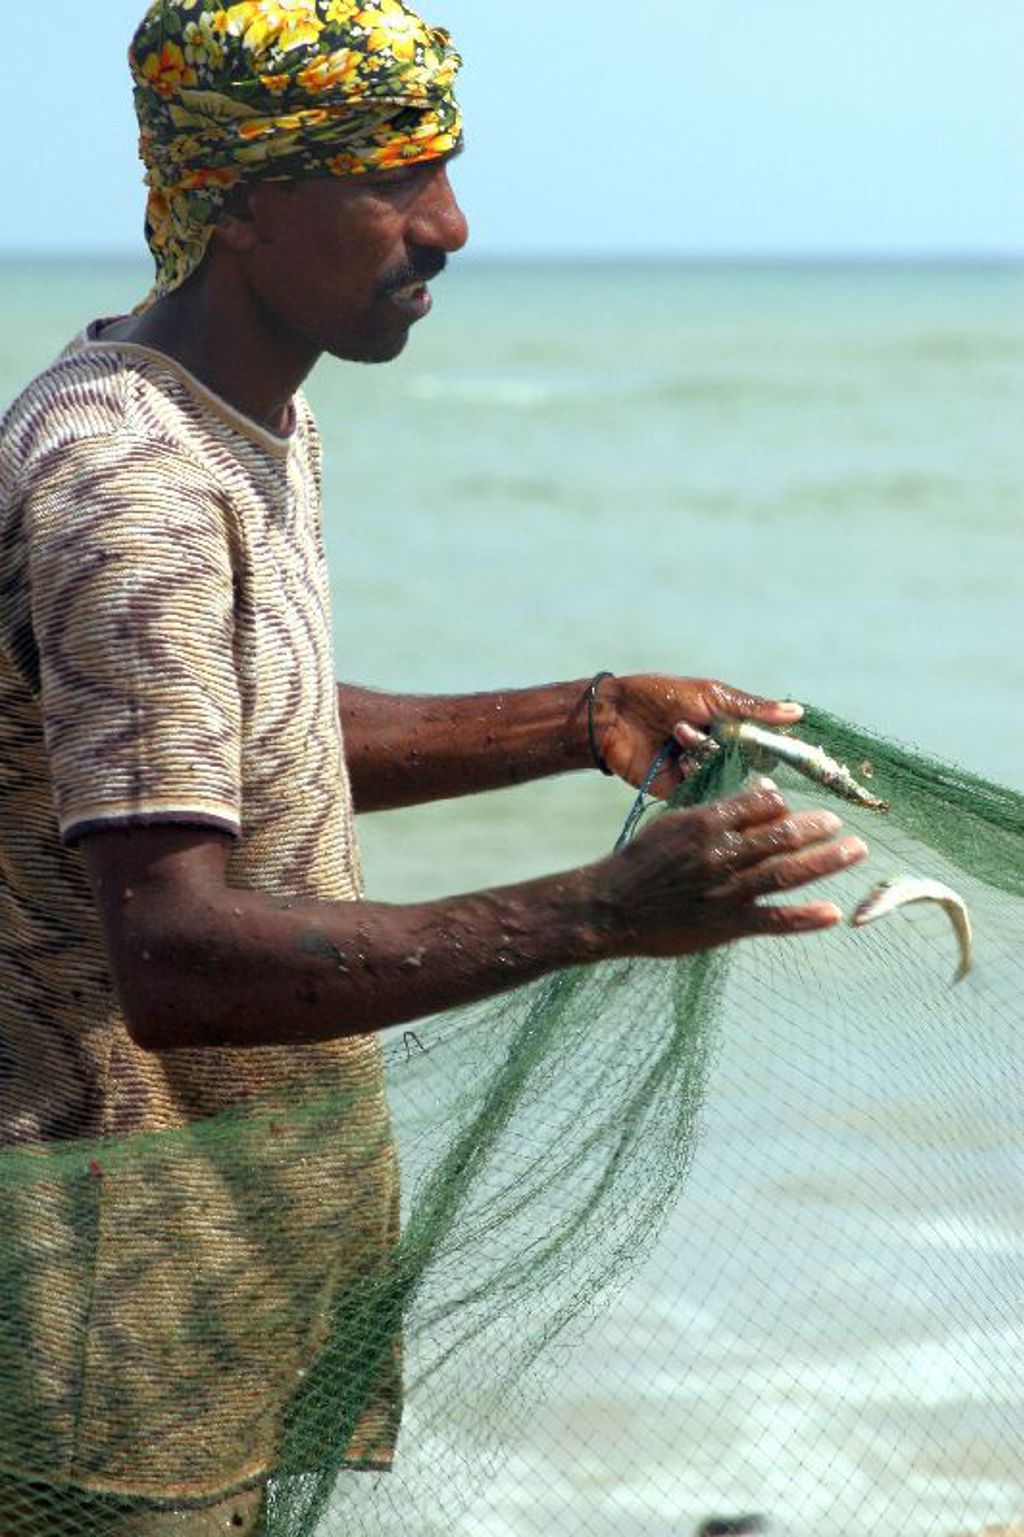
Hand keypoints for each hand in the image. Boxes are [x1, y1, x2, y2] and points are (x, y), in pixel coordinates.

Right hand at [589, 780, 866, 959]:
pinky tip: (831, 913)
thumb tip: (762, 794)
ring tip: (854, 851)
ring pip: (786, 871)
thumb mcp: (673, 824)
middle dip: (817, 828)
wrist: (610, 908)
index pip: (760, 804)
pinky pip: (773, 920)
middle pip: (782, 835)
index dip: (784, 804)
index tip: (798, 806)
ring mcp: (726, 890)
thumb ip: (717, 811)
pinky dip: (804, 917)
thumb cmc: (640, 863)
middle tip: (840, 824)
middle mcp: (721, 853)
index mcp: (706, 823)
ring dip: (826, 861)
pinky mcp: (726, 924)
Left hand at [592, 674, 801, 796]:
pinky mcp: (682, 791)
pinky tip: (675, 754)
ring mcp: (703, 773)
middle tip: (710, 728)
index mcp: (731, 728)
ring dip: (702, 751)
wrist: (612, 716)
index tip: (788, 745)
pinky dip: (692, 770)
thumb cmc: (660, 697)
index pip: (767, 744)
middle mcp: (722, 753)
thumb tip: (798, 712)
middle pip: (750, 764)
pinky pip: (703, 790)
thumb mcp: (710, 695)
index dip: (777, 746)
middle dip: (733, 746)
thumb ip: (752, 707)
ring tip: (676, 732)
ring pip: (726, 776)